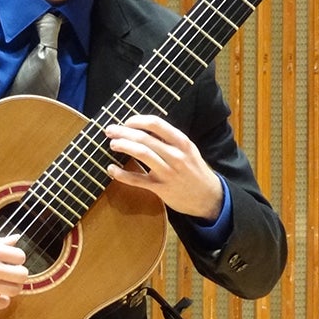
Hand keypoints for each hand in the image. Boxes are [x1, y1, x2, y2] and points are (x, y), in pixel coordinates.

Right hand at [0, 232, 28, 309]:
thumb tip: (15, 239)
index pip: (20, 257)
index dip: (17, 259)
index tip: (10, 261)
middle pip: (21, 275)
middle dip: (18, 274)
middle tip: (10, 274)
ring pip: (14, 290)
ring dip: (12, 287)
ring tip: (4, 284)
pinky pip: (0, 303)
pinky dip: (2, 300)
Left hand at [104, 115, 223, 220]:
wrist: (209, 197)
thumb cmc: (195, 171)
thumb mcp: (188, 150)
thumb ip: (169, 140)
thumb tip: (143, 129)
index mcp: (182, 142)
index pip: (157, 124)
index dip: (137, 121)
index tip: (126, 122)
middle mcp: (176, 155)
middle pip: (145, 138)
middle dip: (123, 132)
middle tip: (110, 130)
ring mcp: (168, 172)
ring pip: (142, 154)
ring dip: (124, 146)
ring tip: (112, 144)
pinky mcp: (161, 188)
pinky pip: (137, 180)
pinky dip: (121, 174)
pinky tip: (111, 169)